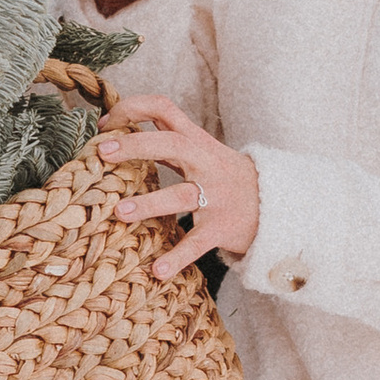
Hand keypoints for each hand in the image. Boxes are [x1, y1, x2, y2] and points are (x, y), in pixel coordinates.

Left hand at [95, 96, 260, 280]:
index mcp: (196, 141)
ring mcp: (215, 195)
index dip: (133, 109)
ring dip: (149, 203)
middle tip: (102, 152)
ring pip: (181, 195)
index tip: (105, 124)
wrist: (278, 204)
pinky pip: (197, 242)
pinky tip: (158, 272)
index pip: (164, 108)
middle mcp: (205, 163)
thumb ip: (169, 142)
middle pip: (171, 143)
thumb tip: (122, 131)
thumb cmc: (226, 176)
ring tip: (119, 213)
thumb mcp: (203, 151)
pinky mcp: (222, 227)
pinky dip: (178, 257)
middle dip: (135, 144)